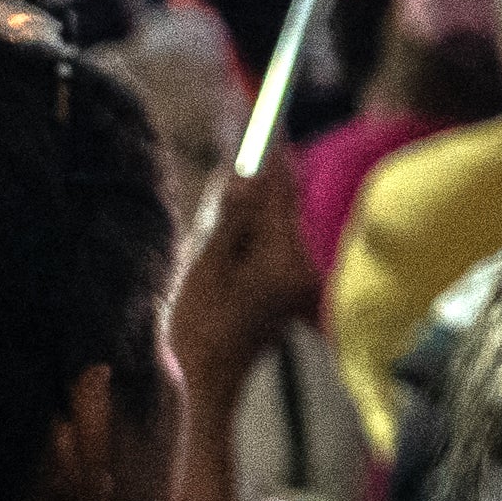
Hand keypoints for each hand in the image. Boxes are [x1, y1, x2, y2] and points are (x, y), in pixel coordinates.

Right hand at [161, 170, 318, 411]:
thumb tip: (246, 171)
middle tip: (226, 174)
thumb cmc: (199, 326)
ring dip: (244, 217)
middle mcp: (302, 266)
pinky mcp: (289, 287)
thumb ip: (232, 217)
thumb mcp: (208, 265)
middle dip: (251, 188)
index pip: (282, 188)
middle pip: (279, 204)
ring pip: (271, 224)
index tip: (263, 118)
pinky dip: (247, 238)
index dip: (270, 151)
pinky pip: (269, 245)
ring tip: (214, 243)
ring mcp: (298, 279)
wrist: (207, 382)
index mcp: (285, 258)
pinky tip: (222, 257)